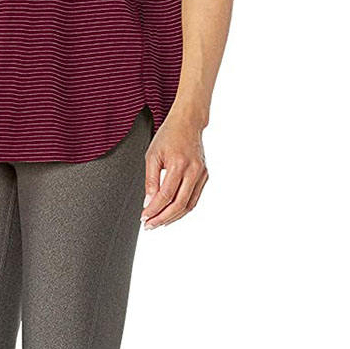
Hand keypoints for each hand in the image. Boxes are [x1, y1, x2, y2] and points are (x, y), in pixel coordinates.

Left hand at [140, 109, 207, 229]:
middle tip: (150, 225)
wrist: (187, 123)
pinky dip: (182, 209)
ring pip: (188, 205)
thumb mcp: (152, 155)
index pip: (166, 195)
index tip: (144, 217)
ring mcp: (202, 174)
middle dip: (163, 218)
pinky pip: (194, 198)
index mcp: (179, 164)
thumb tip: (148, 202)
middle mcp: (193, 170)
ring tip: (158, 222)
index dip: (154, 209)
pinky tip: (170, 213)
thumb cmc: (168, 136)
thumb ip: (150, 180)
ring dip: (173, 217)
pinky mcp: (205, 176)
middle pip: (179, 204)